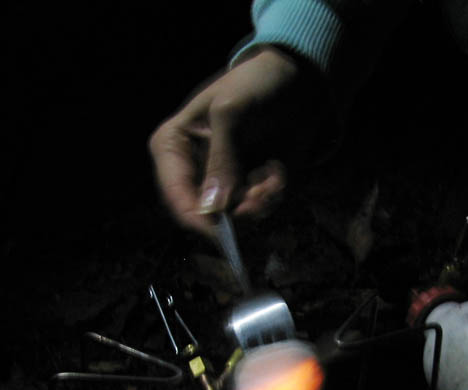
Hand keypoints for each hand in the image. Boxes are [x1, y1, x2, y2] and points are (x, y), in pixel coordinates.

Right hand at [148, 46, 326, 235]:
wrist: (295, 80)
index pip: (176, 196)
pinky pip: (258, 211)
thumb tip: (212, 208)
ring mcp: (221, 184)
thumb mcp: (232, 112)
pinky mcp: (248, 189)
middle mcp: (193, 172)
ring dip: (259, 202)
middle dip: (238, 210)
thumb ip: (221, 160)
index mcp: (172, 148)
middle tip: (262, 191)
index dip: (198, 219)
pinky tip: (277, 173)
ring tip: (272, 176)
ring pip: (236, 218)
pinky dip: (272, 196)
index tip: (225, 231)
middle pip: (206, 215)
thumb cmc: (254, 84)